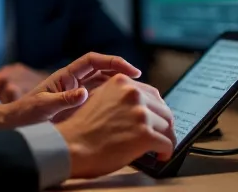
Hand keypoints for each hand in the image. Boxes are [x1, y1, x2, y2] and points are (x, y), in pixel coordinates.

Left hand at [0, 53, 140, 130]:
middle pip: (102, 70)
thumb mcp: (43, 106)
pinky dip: (112, 102)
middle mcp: (74, 82)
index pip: (93, 60)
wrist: (15, 125)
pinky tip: (122, 111)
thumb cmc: (25, 113)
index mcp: (66, 76)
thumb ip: (63, 99)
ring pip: (103, 85)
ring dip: (119, 88)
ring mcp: (77, 94)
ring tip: (136, 97)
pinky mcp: (78, 107)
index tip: (131, 70)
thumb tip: (84, 93)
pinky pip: (99, 100)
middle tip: (140, 84)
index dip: (113, 61)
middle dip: (121, 73)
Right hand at [54, 74, 176, 179]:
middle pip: (163, 109)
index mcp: (121, 82)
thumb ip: (118, 98)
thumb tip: (138, 108)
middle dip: (164, 124)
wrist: (70, 146)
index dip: (156, 110)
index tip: (156, 119)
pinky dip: (166, 151)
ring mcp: (140, 113)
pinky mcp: (145, 134)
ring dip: (165, 137)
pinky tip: (161, 155)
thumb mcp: (99, 99)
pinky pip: (167, 142)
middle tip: (162, 135)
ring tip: (160, 147)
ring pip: (167, 126)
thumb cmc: (81, 129)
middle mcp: (133, 94)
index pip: (152, 94)